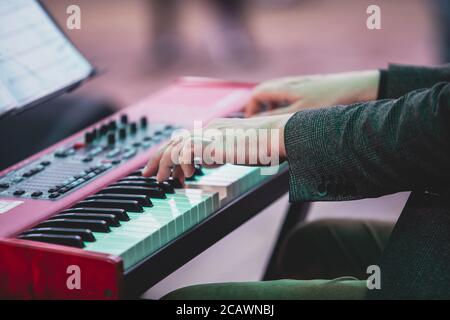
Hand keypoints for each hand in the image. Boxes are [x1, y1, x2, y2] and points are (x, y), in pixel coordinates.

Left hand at [142, 114, 291, 181]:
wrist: (280, 136)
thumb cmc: (267, 144)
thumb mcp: (238, 148)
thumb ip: (221, 152)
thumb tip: (209, 161)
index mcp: (214, 128)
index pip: (185, 139)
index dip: (170, 153)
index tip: (165, 168)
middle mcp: (209, 128)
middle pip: (174, 142)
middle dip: (158, 158)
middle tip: (148, 173)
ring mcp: (210, 134)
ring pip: (176, 147)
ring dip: (164, 165)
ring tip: (160, 180)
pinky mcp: (214, 144)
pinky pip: (187, 153)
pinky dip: (180, 166)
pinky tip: (184, 177)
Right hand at [244, 70, 379, 116]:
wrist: (356, 89)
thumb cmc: (327, 102)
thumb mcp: (298, 114)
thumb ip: (275, 116)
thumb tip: (256, 121)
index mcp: (283, 87)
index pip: (257, 94)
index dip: (250, 109)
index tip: (251, 124)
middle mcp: (289, 82)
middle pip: (264, 92)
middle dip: (259, 108)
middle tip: (260, 124)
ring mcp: (300, 83)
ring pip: (277, 93)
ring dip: (272, 107)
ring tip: (277, 122)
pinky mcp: (310, 86)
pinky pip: (289, 94)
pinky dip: (284, 105)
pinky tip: (295, 116)